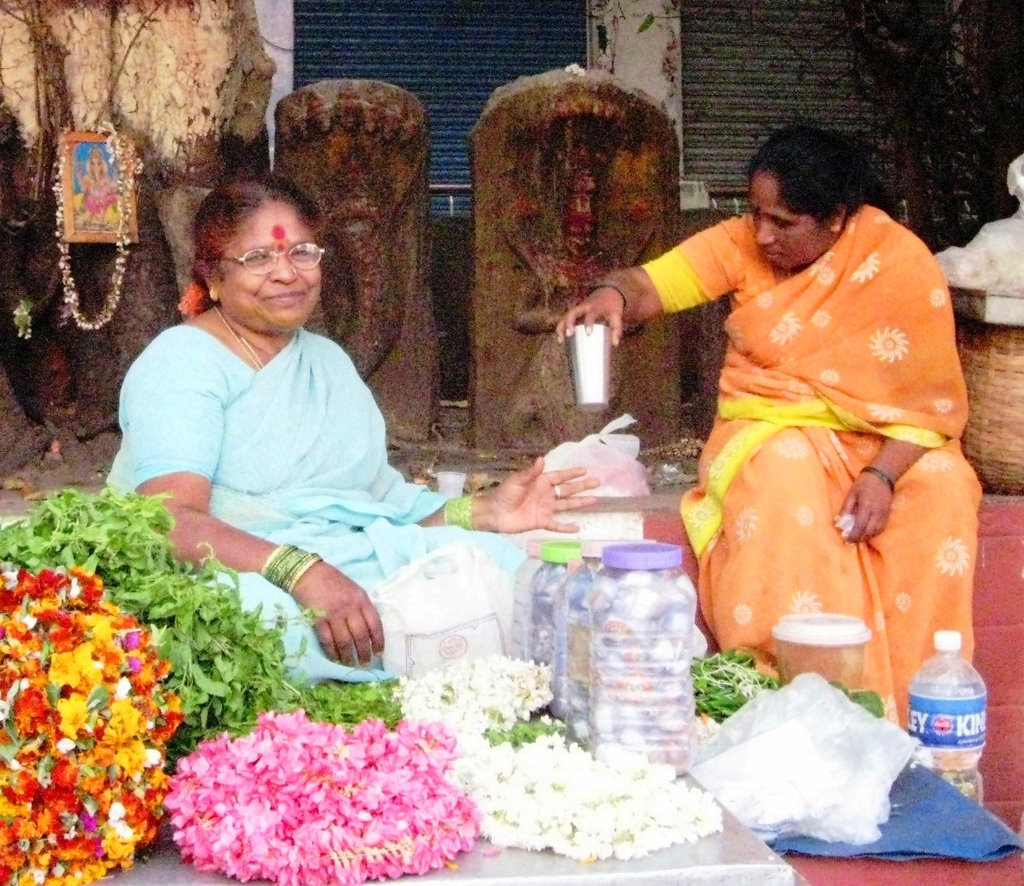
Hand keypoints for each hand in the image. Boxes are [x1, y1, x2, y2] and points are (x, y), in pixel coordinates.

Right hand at [291, 561, 384, 664]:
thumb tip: (370, 628)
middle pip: (361, 635)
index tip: (379, 652)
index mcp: (362, 599)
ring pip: (345, 641)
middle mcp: (350, 607)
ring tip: (350, 664)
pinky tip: (334, 658)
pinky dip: (331, 652)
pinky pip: (327, 640)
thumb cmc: (333, 581)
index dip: (379, 640)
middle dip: (364, 652)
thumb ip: (362, 607)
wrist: (309, 573)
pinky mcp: (318, 619)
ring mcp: (334, 613)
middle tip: (364, 662)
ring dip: (348, 656)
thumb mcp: (354, 590)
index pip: (375, 623)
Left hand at [477, 456, 599, 533]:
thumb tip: (542, 458)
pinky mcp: (542, 521)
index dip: (572, 473)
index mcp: (541, 482)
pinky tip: (577, 528)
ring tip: (595, 500)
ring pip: (567, 505)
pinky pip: (556, 525)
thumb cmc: (504, 494)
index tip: (585, 470)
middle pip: (568, 490)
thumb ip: (531, 472)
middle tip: (597, 482)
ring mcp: (545, 508)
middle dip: (582, 486)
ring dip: (580, 503)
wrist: (494, 513)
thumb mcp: (517, 480)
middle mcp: (546, 494)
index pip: (560, 476)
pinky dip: (566, 527)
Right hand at [555, 286, 625, 345]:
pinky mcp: (575, 311)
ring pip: (566, 315)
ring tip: (561, 339)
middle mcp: (584, 306)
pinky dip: (561, 327)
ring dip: (562, 326)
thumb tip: (614, 344)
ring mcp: (578, 308)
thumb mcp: (617, 315)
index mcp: (596, 307)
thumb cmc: (612, 306)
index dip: (589, 323)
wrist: (608, 291)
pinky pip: (566, 318)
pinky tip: (560, 338)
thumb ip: (616, 328)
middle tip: (569, 335)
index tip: (588, 333)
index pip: (591, 314)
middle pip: (573, 313)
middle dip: (569, 323)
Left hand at [836, 471, 893, 542]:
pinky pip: (882, 528)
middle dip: (859, 538)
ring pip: (876, 531)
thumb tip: (840, 522)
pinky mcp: (888, 514)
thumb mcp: (851, 494)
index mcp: (866, 506)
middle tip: (850, 540)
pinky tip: (867, 532)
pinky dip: (874, 533)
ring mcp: (884, 514)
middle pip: (869, 531)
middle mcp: (877, 512)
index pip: (860, 526)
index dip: (853, 535)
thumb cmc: (863, 483)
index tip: (846, 539)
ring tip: (858, 537)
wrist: (882, 475)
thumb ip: (846, 508)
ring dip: (867, 537)